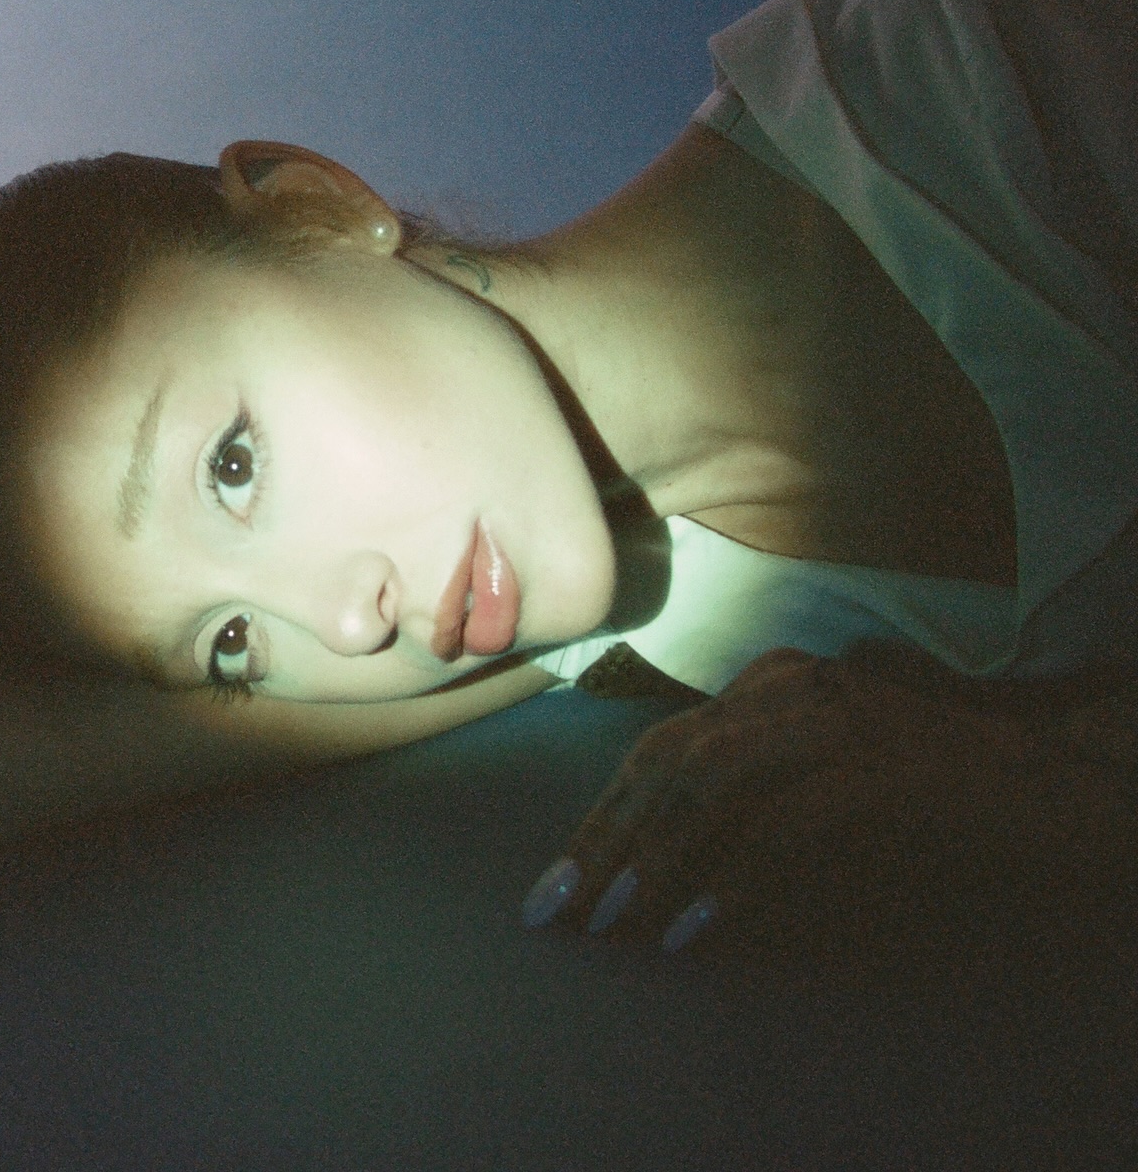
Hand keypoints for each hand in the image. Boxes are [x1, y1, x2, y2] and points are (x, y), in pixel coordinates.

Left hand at [521, 646, 1043, 953]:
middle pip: (667, 758)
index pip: (658, 747)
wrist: (1054, 772)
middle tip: (556, 909)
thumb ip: (746, 799)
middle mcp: (792, 686)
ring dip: (652, 857)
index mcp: (769, 683)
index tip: (558, 881)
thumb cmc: (929, 785)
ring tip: (610, 918)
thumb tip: (658, 866)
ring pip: (712, 782)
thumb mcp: (820, 775)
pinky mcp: (882, 765)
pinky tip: (692, 929)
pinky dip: (730, 879)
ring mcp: (837, 718)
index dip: (601, 817)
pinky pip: (783, 824)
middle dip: (604, 838)